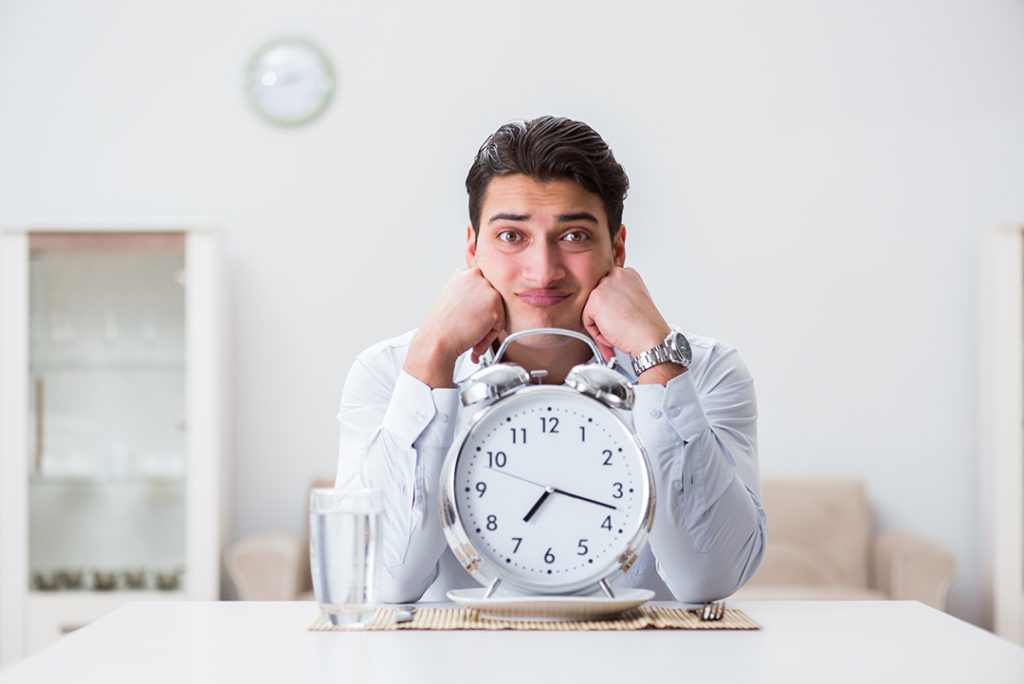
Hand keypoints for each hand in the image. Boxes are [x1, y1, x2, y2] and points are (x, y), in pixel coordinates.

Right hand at [403, 268, 505, 387]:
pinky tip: (474, 337)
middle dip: (484, 316)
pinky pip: (500, 323)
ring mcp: (486, 288)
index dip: (477, 307)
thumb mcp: (453, 300)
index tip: (470, 317)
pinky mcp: (494, 302)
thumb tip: (481, 301)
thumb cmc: (443, 326)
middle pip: (492, 299)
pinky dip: (490, 335)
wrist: (437, 339)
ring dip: (487, 326)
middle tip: (469, 327)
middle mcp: (475, 276)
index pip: (482, 289)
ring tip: (470, 333)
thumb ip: (469, 295)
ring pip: (498, 311)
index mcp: (463, 274)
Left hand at [582, 267, 685, 384]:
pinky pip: (587, 321)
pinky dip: (597, 333)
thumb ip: (620, 298)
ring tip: (616, 333)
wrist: (650, 336)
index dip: (613, 309)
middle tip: (616, 328)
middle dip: (605, 316)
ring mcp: (605, 286)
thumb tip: (608, 305)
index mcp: (628, 274)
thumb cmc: (646, 325)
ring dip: (601, 325)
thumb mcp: (635, 302)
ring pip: (592, 310)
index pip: (609, 290)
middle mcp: (616, 275)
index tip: (618, 319)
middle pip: (599, 298)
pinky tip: (611, 335)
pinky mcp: (595, 299)